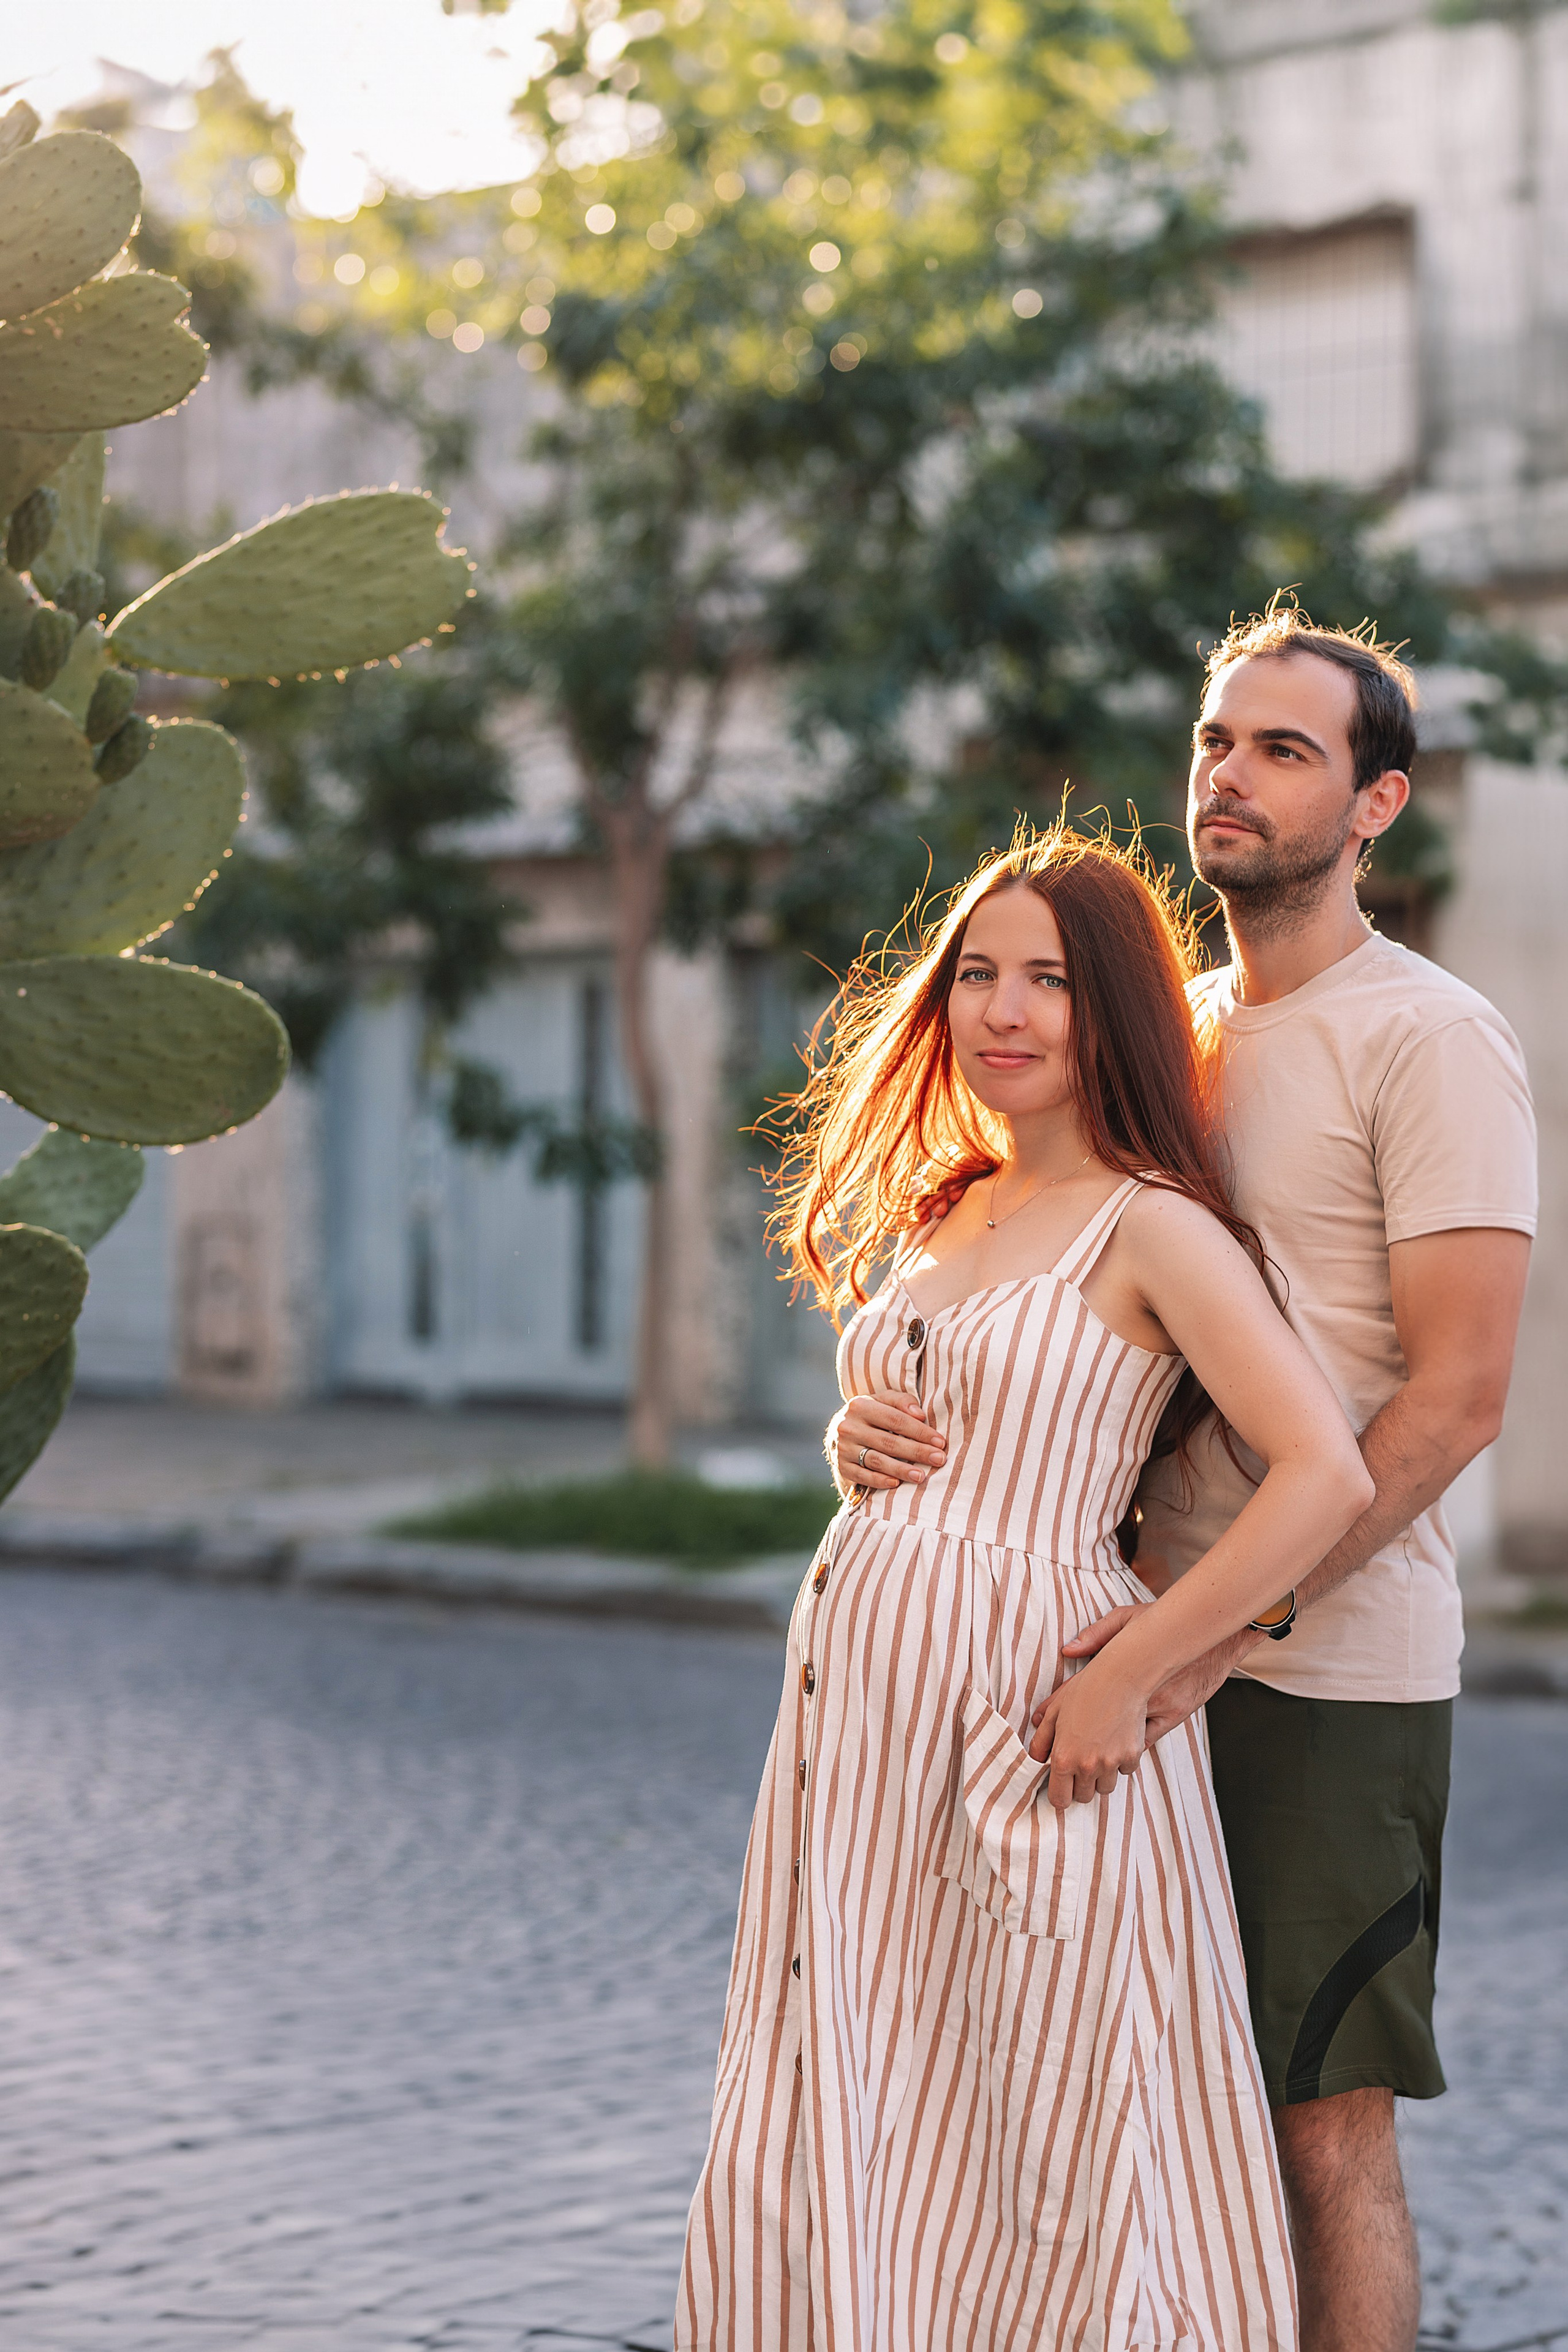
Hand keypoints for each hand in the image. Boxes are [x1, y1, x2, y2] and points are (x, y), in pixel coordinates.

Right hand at [831, 1394, 946, 1492]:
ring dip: (901, 1470)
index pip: (895, 1419)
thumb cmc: (870, 1415)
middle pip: (888, 1442)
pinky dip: (879, 1481)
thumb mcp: (882, 1401)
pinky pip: (862, 1476)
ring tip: (921, 1476)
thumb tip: (920, 1414)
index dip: (920, 1431)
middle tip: (938, 1459)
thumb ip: (901, 1401)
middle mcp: (849, 1427)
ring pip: (876, 1461)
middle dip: (917, 1451)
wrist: (839, 1431)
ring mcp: (843, 1448)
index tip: (940, 1442)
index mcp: (860, 1406)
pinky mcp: (842, 1467)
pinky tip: (896, 1484)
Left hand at [1027, 1653, 1149, 1805]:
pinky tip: (1116, 1741)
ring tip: (1098, 1750)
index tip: (1063, 1786)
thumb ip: (1041, 1741)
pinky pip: (1124, 1771)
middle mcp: (1087, 1766)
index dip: (1060, 1795)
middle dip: (1080, 1785)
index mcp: (1064, 1758)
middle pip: (1084, 1797)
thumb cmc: (1083, 1691)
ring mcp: (1111, 1763)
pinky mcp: (1132, 1756)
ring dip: (1101, 1776)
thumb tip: (1036, 1760)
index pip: (1060, 1800)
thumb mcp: (1054, 1713)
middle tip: (1081, 1764)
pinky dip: (1121, 1762)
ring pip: (1105, 1788)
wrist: (1119, 1678)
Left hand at [1040, 1605, 1251, 1749]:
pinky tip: (1120, 1747)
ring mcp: (1157, 1706)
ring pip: (1121, 1741)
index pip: (1079, 1695)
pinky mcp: (1174, 1715)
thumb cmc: (1169, 1624)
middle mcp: (1137, 1692)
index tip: (1042, 1726)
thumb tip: (1068, 1650)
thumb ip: (1098, 1634)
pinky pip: (1145, 1741)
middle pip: (1096, 1724)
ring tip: (1087, 1753)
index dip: (1059, 1713)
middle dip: (1076, 1742)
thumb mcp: (1129, 1618)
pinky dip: (1130, 1747)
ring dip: (1104, 1748)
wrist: (1212, 1636)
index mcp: (1119, 1668)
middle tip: (1063, 1750)